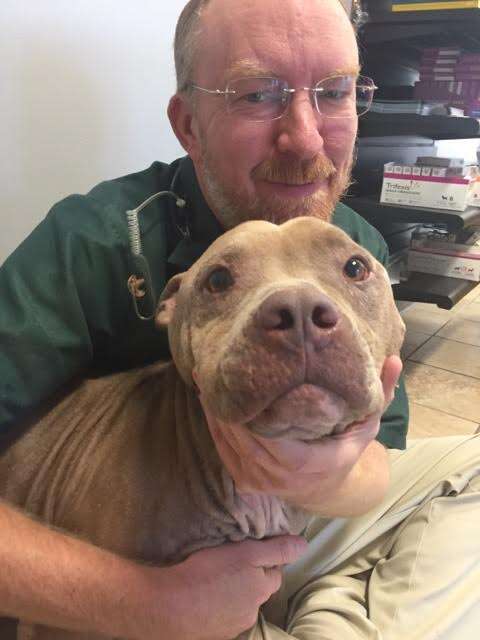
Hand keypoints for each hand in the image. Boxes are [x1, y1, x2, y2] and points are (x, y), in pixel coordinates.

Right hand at [143, 536, 306, 639]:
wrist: (171, 606)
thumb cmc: (209, 573)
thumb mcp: (246, 552)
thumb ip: (276, 549)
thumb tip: (305, 545)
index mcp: (262, 589)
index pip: (275, 571)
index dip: (266, 558)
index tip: (251, 547)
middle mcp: (252, 611)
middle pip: (258, 589)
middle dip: (251, 576)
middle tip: (232, 560)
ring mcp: (233, 625)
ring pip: (240, 603)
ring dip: (234, 591)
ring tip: (216, 577)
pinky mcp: (214, 633)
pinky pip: (222, 614)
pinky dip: (218, 604)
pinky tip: (205, 594)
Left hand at [198, 356, 401, 512]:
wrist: (328, 489)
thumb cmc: (345, 451)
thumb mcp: (365, 424)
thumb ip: (382, 394)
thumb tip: (395, 361)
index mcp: (302, 461)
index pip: (267, 434)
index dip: (248, 409)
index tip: (236, 378)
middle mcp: (275, 476)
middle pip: (239, 437)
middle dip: (222, 405)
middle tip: (209, 371)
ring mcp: (257, 482)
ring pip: (226, 444)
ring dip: (212, 413)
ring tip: (202, 381)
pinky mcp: (244, 481)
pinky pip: (222, 453)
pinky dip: (213, 427)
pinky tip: (206, 403)